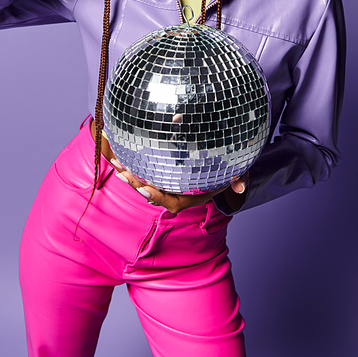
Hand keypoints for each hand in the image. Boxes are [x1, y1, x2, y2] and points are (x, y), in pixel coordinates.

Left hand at [110, 159, 247, 213]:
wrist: (223, 165)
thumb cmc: (229, 170)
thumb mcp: (237, 172)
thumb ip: (239, 179)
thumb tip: (241, 186)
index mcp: (193, 196)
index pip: (174, 202)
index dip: (159, 197)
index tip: (146, 189)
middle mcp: (179, 193)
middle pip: (154, 194)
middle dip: (137, 185)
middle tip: (122, 173)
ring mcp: (171, 184)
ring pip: (147, 184)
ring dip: (130, 175)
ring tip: (116, 163)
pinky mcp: (165, 174)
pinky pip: (146, 173)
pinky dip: (134, 165)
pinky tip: (122, 154)